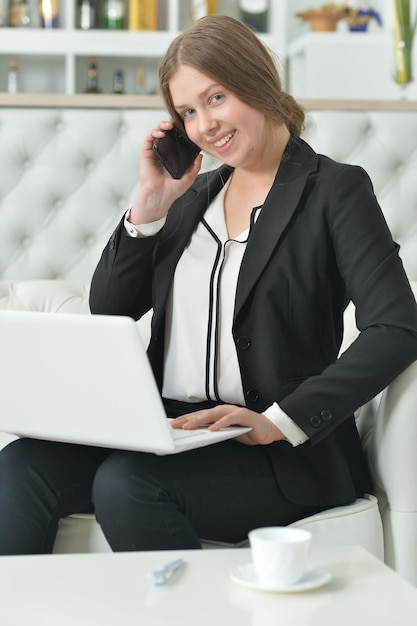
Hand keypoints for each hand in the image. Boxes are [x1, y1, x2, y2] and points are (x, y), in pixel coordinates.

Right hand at [129, 120, 202, 224]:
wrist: (159, 197)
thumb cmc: (171, 191)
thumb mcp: (189, 178)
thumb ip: (195, 167)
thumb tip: (201, 155)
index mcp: (172, 158)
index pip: (175, 140)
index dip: (179, 132)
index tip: (185, 126)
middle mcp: (163, 153)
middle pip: (165, 133)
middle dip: (170, 125)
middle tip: (176, 121)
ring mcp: (154, 153)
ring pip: (156, 133)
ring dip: (161, 126)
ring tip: (169, 125)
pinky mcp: (146, 154)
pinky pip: (149, 139)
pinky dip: (154, 132)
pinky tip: (162, 133)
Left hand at [170, 404, 286, 445]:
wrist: (268, 429)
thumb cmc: (248, 430)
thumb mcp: (227, 433)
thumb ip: (215, 432)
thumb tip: (198, 436)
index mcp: (219, 414)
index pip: (200, 416)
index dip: (186, 420)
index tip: (174, 424)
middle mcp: (224, 411)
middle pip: (203, 414)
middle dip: (188, 420)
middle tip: (175, 425)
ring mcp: (233, 412)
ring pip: (213, 414)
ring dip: (199, 420)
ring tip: (188, 426)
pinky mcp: (243, 416)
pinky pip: (229, 419)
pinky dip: (220, 424)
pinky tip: (212, 429)